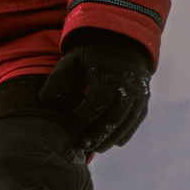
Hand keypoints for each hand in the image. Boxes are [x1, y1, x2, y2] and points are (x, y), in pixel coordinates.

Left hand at [38, 30, 152, 153]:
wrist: (122, 40)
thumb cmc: (91, 52)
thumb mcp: (73, 58)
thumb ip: (59, 77)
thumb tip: (44, 97)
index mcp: (108, 73)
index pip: (96, 102)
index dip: (83, 117)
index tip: (69, 125)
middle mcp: (128, 83)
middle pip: (114, 115)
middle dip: (98, 133)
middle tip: (82, 145)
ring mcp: (139, 91)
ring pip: (128, 120)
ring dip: (113, 137)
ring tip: (97, 148)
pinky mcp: (145, 96)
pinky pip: (138, 118)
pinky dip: (128, 132)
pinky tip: (115, 143)